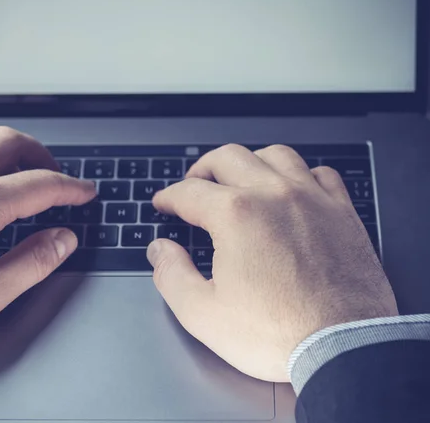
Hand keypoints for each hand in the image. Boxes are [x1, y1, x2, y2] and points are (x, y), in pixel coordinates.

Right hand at [146, 144, 397, 382]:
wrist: (345, 350)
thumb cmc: (277, 334)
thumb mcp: (203, 314)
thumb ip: (171, 275)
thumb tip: (160, 250)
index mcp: (236, 215)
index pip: (189, 192)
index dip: (169, 197)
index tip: (164, 203)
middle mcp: (274, 196)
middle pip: (228, 158)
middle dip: (202, 169)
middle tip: (193, 184)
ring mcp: (312, 200)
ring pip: (275, 155)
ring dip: (250, 162)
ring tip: (240, 177)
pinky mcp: (342, 214)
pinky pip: (321, 174)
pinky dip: (301, 174)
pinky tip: (294, 188)